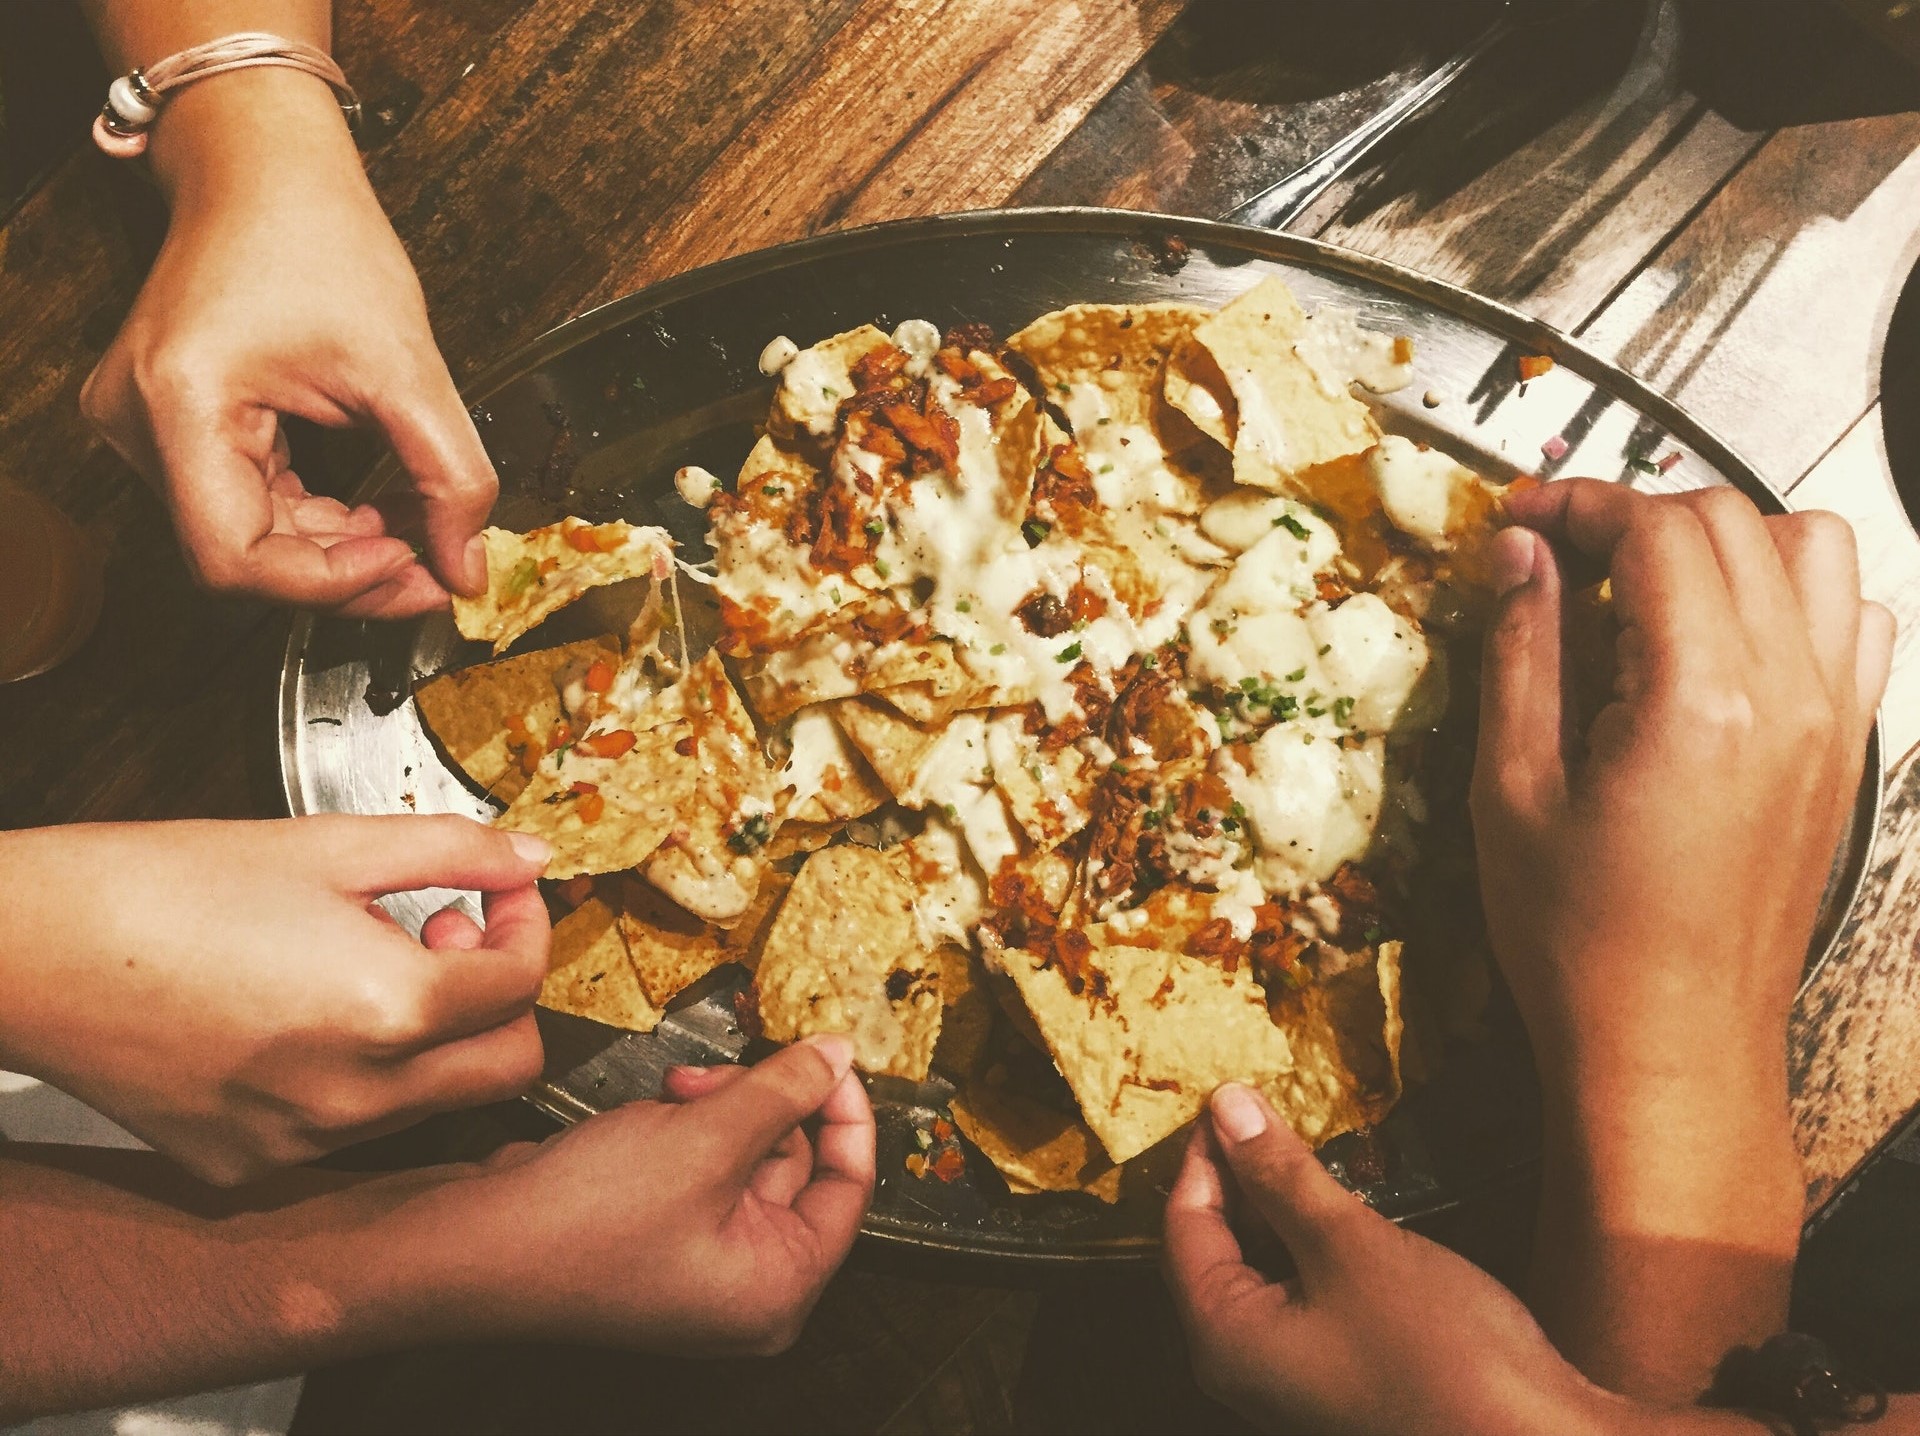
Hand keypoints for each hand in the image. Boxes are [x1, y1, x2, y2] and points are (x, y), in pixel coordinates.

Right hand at [0, 815, 551, 1183]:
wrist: (29, 951)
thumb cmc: (165, 887)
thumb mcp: (330, 845)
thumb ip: (454, 851)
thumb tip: (531, 858)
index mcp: (388, 1010)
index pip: (521, 985)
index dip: (527, 925)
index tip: (504, 893)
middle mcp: (354, 1099)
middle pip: (507, 1069)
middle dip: (502, 999)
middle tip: (449, 934)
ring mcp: (300, 1146)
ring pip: (432, 1105)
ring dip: (432, 1036)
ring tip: (364, 961)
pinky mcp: (247, 1169)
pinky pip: (346, 1132)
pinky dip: (357, 1077)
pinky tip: (303, 1015)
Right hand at [81, 70, 494, 616]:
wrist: (264, 169)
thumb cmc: (316, 235)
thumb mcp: (407, 364)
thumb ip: (449, 474)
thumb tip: (467, 567)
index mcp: (180, 403)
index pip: (235, 559)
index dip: (330, 584)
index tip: (413, 570)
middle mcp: (141, 425)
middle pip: (240, 559)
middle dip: (345, 574)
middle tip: (431, 571)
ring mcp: (148, 429)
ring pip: (247, 541)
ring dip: (336, 553)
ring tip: (412, 533)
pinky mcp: (173, 430)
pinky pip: (245, 508)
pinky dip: (317, 523)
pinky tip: (373, 514)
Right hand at [425, 1037, 875, 1354]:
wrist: (470, 1243)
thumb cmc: (581, 1222)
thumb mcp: (706, 1137)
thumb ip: (784, 1091)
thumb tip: (836, 1057)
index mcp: (778, 1289)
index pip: (850, 1186)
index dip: (845, 1111)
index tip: (831, 1057)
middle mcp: (745, 1288)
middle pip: (796, 1165)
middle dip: (760, 1103)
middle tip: (718, 1074)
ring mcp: (699, 1265)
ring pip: (745, 1155)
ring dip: (717, 1109)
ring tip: (672, 1095)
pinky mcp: (659, 1238)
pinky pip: (701, 1166)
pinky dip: (684, 1129)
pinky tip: (649, 1116)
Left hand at [1164, 1084, 1618, 1435]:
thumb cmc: (1441, 1355)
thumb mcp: (1350, 1244)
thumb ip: (1282, 1176)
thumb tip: (1229, 1109)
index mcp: (1222, 1339)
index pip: (1182, 1225)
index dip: (1204, 1153)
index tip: (1228, 1097)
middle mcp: (1242, 1366)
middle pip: (1215, 1248)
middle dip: (1239, 1178)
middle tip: (1264, 1112)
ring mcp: (1290, 1377)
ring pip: (1261, 1270)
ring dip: (1278, 1209)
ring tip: (1304, 1148)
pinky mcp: (1337, 1377)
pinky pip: (1301, 1295)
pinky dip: (1309, 1246)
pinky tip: (1343, 1209)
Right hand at [1470, 480, 1893, 1396]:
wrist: (1669, 1043)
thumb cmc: (1578, 939)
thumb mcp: (1512, 789)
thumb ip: (1520, 651)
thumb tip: (1521, 553)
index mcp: (1697, 700)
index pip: (1657, 530)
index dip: (1578, 505)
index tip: (1522, 521)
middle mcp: (1786, 696)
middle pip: (1732, 521)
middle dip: (1639, 514)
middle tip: (1564, 555)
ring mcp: (1831, 722)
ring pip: (1812, 550)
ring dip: (1727, 539)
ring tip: (1650, 585)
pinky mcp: (1844, 753)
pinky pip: (1856, 623)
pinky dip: (1795, 597)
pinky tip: (1725, 638)